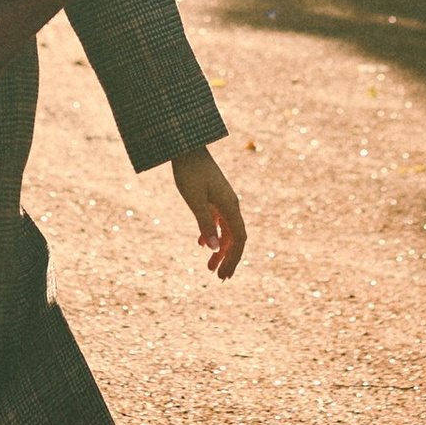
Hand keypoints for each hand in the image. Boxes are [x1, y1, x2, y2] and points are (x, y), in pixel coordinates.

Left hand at [170, 147, 245, 279]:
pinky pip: (218, 221)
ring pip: (226, 231)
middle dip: (228, 259)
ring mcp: (223, 200)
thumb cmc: (190, 173)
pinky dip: (211, 234)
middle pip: (234, 238)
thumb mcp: (195, 201)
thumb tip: (212, 249)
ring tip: (209, 266)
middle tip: (219, 277)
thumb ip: (205, 224)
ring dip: (219, 249)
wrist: (186, 147)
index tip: (224, 274)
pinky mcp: (214, 196)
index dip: (234, 258)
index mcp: (230, 206)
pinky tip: (200, 244)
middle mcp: (231, 205)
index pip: (238, 239)